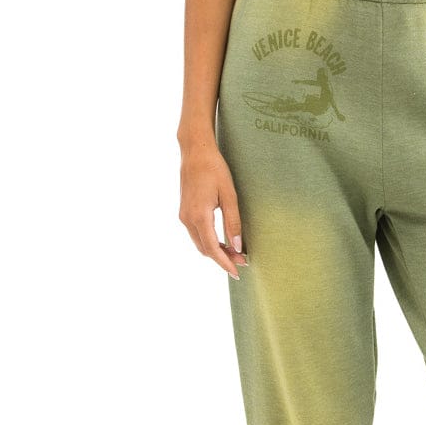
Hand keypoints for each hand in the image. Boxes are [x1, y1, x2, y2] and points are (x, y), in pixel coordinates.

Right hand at [179, 140, 248, 279]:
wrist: (195, 152)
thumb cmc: (214, 169)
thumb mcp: (229, 195)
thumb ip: (233, 222)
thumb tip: (237, 246)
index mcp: (199, 216)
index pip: (212, 248)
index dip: (225, 262)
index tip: (237, 273)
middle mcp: (187, 219)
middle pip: (205, 249)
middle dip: (222, 258)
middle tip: (242, 262)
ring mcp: (183, 216)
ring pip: (199, 243)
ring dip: (216, 251)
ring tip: (235, 253)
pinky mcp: (184, 212)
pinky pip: (196, 234)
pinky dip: (209, 241)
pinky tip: (222, 241)